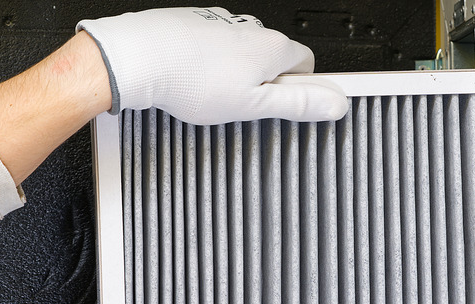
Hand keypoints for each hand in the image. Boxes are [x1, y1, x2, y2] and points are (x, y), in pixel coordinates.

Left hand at [77, 7, 347, 124]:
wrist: (138, 58)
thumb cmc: (189, 80)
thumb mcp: (252, 106)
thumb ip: (297, 105)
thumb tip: (336, 104)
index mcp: (271, 48)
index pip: (307, 65)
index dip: (299, 90)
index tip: (286, 105)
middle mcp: (250, 29)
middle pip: (273, 59)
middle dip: (264, 84)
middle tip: (244, 107)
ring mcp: (221, 24)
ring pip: (242, 54)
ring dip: (235, 74)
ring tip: (212, 95)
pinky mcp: (196, 25)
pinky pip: (213, 48)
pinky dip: (208, 64)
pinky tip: (193, 82)